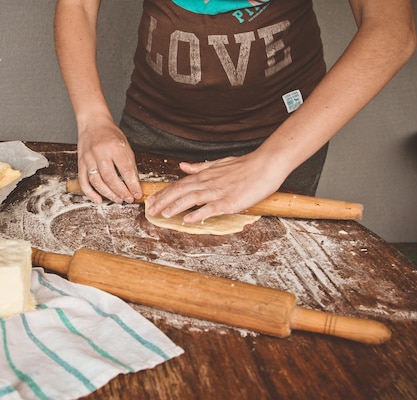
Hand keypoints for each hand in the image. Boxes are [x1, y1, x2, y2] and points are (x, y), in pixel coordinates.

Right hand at [77, 118, 142, 203]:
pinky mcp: (80, 163)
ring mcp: (88, 159)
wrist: (92, 124)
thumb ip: (129, 163)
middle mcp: (100, 153)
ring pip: (97, 182)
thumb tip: (134, 182)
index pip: (125, 170)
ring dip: (108, 194)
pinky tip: (99, 200)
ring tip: (118, 199)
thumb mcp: (125, 145)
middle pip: (110, 178)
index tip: (137, 193)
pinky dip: (90, 193)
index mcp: (114, 147)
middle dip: (121, 192)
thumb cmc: (110, 134)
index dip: (132, 185)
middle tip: (128, 199)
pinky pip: (83, 182)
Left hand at [145, 151, 285, 223]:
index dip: (164, 192)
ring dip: (176, 206)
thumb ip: (200, 167)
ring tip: (163, 214)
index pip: (179, 184)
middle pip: (180, 191)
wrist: (266, 164)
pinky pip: (211, 208)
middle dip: (163, 200)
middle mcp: (208, 182)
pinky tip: (188, 219)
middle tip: (150, 210)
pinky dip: (198, 213)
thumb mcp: (219, 163)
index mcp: (205, 175)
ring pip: (192, 198)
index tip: (151, 200)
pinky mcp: (230, 201)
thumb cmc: (245, 165)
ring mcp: (218, 192)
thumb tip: (183, 166)